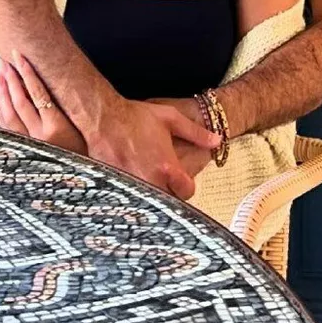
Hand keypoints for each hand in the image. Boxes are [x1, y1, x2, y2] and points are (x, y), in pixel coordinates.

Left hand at [0, 54, 87, 155]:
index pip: (38, 94)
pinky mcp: (20, 152)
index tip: (21, 58)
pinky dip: (2, 111)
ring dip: (3, 93)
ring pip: (9, 115)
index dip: (28, 74)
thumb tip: (56, 85)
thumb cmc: (85, 156)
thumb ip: (71, 112)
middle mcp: (39, 136)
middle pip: (20, 102)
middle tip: (5, 61)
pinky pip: (7, 128)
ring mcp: (27, 145)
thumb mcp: (84, 132)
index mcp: (57, 128)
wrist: (72, 185)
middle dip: (11, 79)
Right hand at [85, 97, 218, 200]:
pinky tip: (132, 192)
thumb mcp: (170, 118)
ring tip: (150, 190)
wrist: (104, 118)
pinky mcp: (117, 187)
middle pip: (168, 203)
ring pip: (149, 205)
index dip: (186, 186)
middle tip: (165, 186)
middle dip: (169, 196)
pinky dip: (133, 199)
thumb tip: (217, 141)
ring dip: (152, 200)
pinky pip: (130, 201)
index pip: (187, 192)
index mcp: (167, 167)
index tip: (180, 180)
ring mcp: (133, 186)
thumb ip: (196, 133)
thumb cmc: (137, 117)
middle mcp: (151, 180)